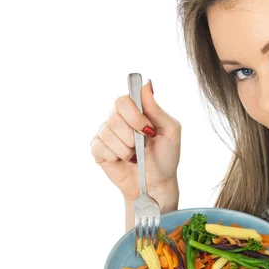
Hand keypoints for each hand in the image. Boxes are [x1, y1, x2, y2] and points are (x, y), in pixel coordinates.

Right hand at [90, 80, 180, 206]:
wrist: (156, 183)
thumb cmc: (166, 156)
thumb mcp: (170, 131)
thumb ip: (157, 109)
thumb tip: (146, 85)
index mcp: (136, 111)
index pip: (124, 99)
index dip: (134, 115)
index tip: (147, 129)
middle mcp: (119, 119)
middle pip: (114, 116)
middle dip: (131, 135)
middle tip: (142, 145)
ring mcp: (107, 133)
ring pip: (106, 132)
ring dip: (125, 149)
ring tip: (134, 156)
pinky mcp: (98, 149)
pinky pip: (98, 146)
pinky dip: (114, 156)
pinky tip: (122, 160)